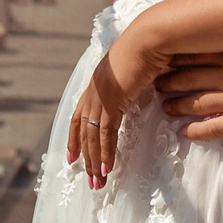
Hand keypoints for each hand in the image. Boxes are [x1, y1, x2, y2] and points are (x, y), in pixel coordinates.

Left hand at [66, 24, 169, 187]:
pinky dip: (105, 153)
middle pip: (83, 131)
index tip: (72, 157)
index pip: (78, 116)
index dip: (74, 138)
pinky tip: (106, 169)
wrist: (150, 38)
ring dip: (94, 162)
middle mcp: (93, 91)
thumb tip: (135, 88)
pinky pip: (105, 134)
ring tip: (97, 184)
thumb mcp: (134, 68)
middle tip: (88, 180)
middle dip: (85, 158)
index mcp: (96, 83)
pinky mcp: (111, 101)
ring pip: (92, 137)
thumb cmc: (148, 48)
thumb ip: (129, 82)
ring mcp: (100, 96)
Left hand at [157, 50, 222, 140]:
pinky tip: (184, 132)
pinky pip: (212, 129)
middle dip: (170, 81)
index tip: (162, 57)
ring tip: (165, 106)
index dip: (175, 57)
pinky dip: (195, 131)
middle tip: (157, 83)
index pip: (194, 53)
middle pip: (189, 78)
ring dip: (176, 105)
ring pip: (195, 103)